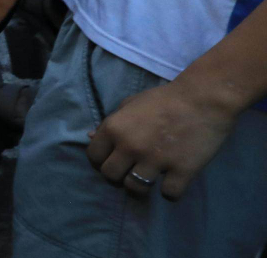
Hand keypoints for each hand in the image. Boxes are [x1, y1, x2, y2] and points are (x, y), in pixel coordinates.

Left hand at [87, 76, 242, 200]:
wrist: (203, 99)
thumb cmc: (164, 99)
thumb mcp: (130, 104)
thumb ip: (110, 122)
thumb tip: (89, 137)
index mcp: (114, 128)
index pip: (93, 157)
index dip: (100, 161)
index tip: (113, 161)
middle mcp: (130, 146)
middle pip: (110, 176)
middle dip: (118, 176)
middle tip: (131, 171)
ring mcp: (155, 160)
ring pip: (135, 188)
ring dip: (141, 186)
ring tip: (150, 178)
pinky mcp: (182, 170)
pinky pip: (169, 194)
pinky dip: (170, 191)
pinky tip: (173, 180)